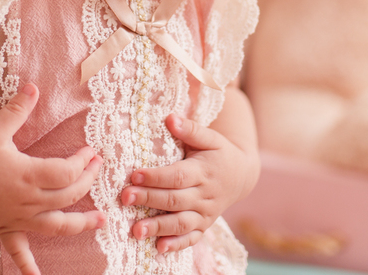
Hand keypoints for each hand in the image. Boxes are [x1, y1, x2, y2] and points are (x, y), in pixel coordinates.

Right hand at [0, 83, 104, 274]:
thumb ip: (18, 108)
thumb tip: (34, 85)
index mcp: (28, 175)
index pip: (67, 171)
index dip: (83, 162)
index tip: (90, 151)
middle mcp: (27, 200)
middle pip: (68, 195)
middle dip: (88, 182)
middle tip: (97, 168)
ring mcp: (17, 217)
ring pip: (56, 225)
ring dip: (80, 224)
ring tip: (100, 221)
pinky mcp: (5, 227)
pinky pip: (18, 250)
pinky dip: (28, 265)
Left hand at [120, 113, 254, 254]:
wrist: (242, 175)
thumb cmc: (219, 153)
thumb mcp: (210, 138)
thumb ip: (190, 129)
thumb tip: (170, 118)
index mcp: (203, 171)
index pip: (178, 176)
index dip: (156, 177)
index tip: (134, 175)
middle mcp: (205, 195)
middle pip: (175, 200)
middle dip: (149, 199)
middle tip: (125, 198)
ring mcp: (205, 213)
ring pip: (181, 223)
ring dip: (158, 227)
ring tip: (136, 230)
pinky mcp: (204, 225)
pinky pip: (192, 238)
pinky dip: (177, 245)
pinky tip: (159, 248)